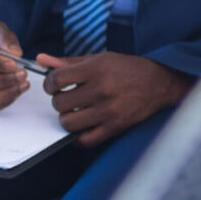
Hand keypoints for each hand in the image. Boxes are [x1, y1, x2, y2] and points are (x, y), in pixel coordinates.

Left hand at [36, 51, 191, 146]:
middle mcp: (101, 90)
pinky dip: (78, 137)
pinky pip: (85, 140)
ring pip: (68, 123)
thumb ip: (69, 62)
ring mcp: (108, 111)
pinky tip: (82, 126)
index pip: (57, 79)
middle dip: (59, 101)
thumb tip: (41, 60)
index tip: (55, 86)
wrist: (159, 83)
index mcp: (96, 69)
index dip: (50, 84)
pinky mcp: (115, 127)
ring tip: (75, 112)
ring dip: (66, 118)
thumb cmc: (128, 69)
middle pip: (60, 103)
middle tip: (67, 98)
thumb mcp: (99, 59)